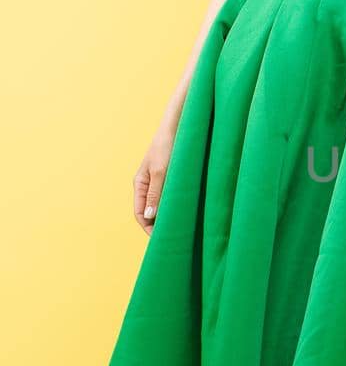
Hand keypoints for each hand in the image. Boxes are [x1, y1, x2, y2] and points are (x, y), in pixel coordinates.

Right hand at [133, 120, 176, 235]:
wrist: (179, 126)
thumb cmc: (167, 146)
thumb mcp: (161, 170)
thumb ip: (155, 193)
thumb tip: (150, 216)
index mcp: (140, 183)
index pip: (139, 213)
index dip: (148, 228)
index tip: (160, 239)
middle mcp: (148, 185)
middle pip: (149, 212)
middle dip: (158, 225)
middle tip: (173, 238)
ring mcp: (159, 182)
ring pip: (161, 205)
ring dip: (168, 216)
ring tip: (181, 229)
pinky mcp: (172, 178)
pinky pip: (170, 197)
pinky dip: (175, 206)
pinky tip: (187, 213)